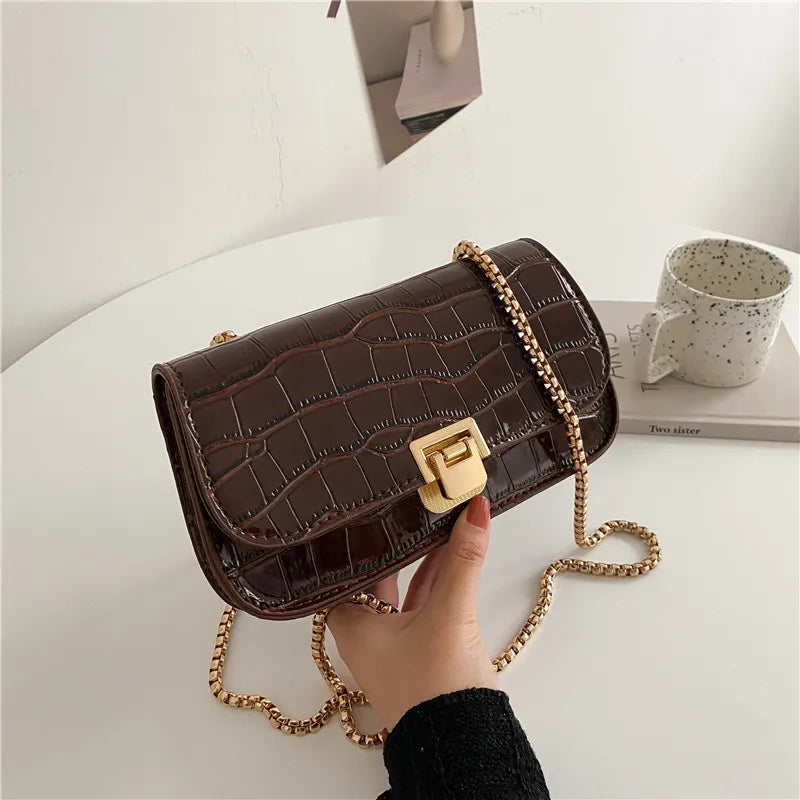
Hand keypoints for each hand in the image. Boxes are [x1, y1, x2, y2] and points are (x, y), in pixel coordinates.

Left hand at [327, 495, 497, 730]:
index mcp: (351, 623)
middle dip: (399, 542)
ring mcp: (394, 643)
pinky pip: (424, 604)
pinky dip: (437, 580)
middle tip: (412, 502)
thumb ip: (463, 560)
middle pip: (378, 574)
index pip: (347, 567)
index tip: (375, 504)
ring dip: (423, 559)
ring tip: (439, 519)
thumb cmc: (437, 686)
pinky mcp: (421, 650)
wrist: (463, 746)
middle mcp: (366, 632)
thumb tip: (475, 510)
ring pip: (404, 588)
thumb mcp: (450, 613)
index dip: (362, 536)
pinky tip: (453, 553)